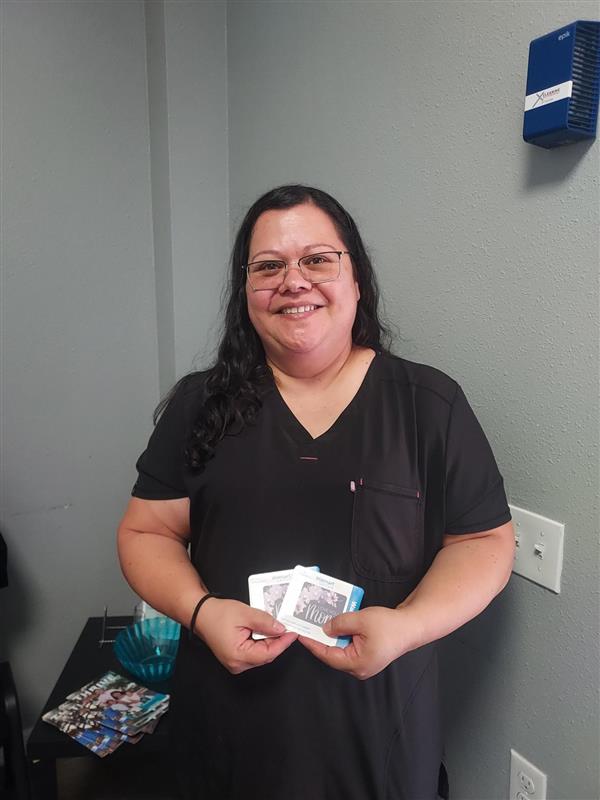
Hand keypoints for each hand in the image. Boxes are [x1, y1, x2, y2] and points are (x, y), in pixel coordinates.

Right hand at [194, 598, 297, 674]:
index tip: (293, 633)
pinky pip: (254, 652)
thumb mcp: (245, 614)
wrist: (200, 613)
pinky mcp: (235, 658)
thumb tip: (281, 629)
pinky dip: (261, 642)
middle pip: (265, 655)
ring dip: (270, 641)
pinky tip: (265, 631)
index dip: (283, 643)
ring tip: (276, 626)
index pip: (268, 654)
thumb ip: (265, 622)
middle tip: (287, 627)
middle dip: (277, 641)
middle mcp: (237, 664)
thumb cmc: (217, 614)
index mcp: (238, 656)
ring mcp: (235, 663)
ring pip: (261, 654)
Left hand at [298, 606, 419, 679]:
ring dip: (331, 637)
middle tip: (306, 627)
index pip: (327, 655)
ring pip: (341, 650)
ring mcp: (364, 664)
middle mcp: (359, 668)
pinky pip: (349, 648)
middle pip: (333, 655)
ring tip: (318, 624)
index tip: (300, 634)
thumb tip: (325, 629)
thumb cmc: (389, 625)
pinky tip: (335, 625)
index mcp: (357, 664)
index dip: (313, 644)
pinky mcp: (368, 656)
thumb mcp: (361, 620)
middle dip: (320, 640)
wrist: (412, 626)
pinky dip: (341, 637)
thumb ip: (340, 624)